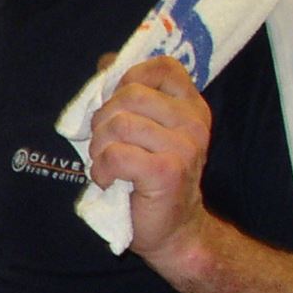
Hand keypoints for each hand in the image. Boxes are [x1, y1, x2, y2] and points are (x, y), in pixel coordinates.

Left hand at [86, 55, 212, 264]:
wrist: (173, 230)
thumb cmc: (151, 179)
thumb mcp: (144, 130)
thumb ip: (129, 94)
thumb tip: (105, 61)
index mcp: (191, 106)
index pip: (162, 67)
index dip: (129, 79)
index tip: (118, 107)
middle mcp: (192, 122)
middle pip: (129, 95)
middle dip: (103, 121)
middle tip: (106, 146)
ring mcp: (184, 146)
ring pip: (118, 124)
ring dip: (100, 148)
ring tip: (107, 165)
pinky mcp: (167, 171)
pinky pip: (116, 154)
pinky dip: (101, 169)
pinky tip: (108, 180)